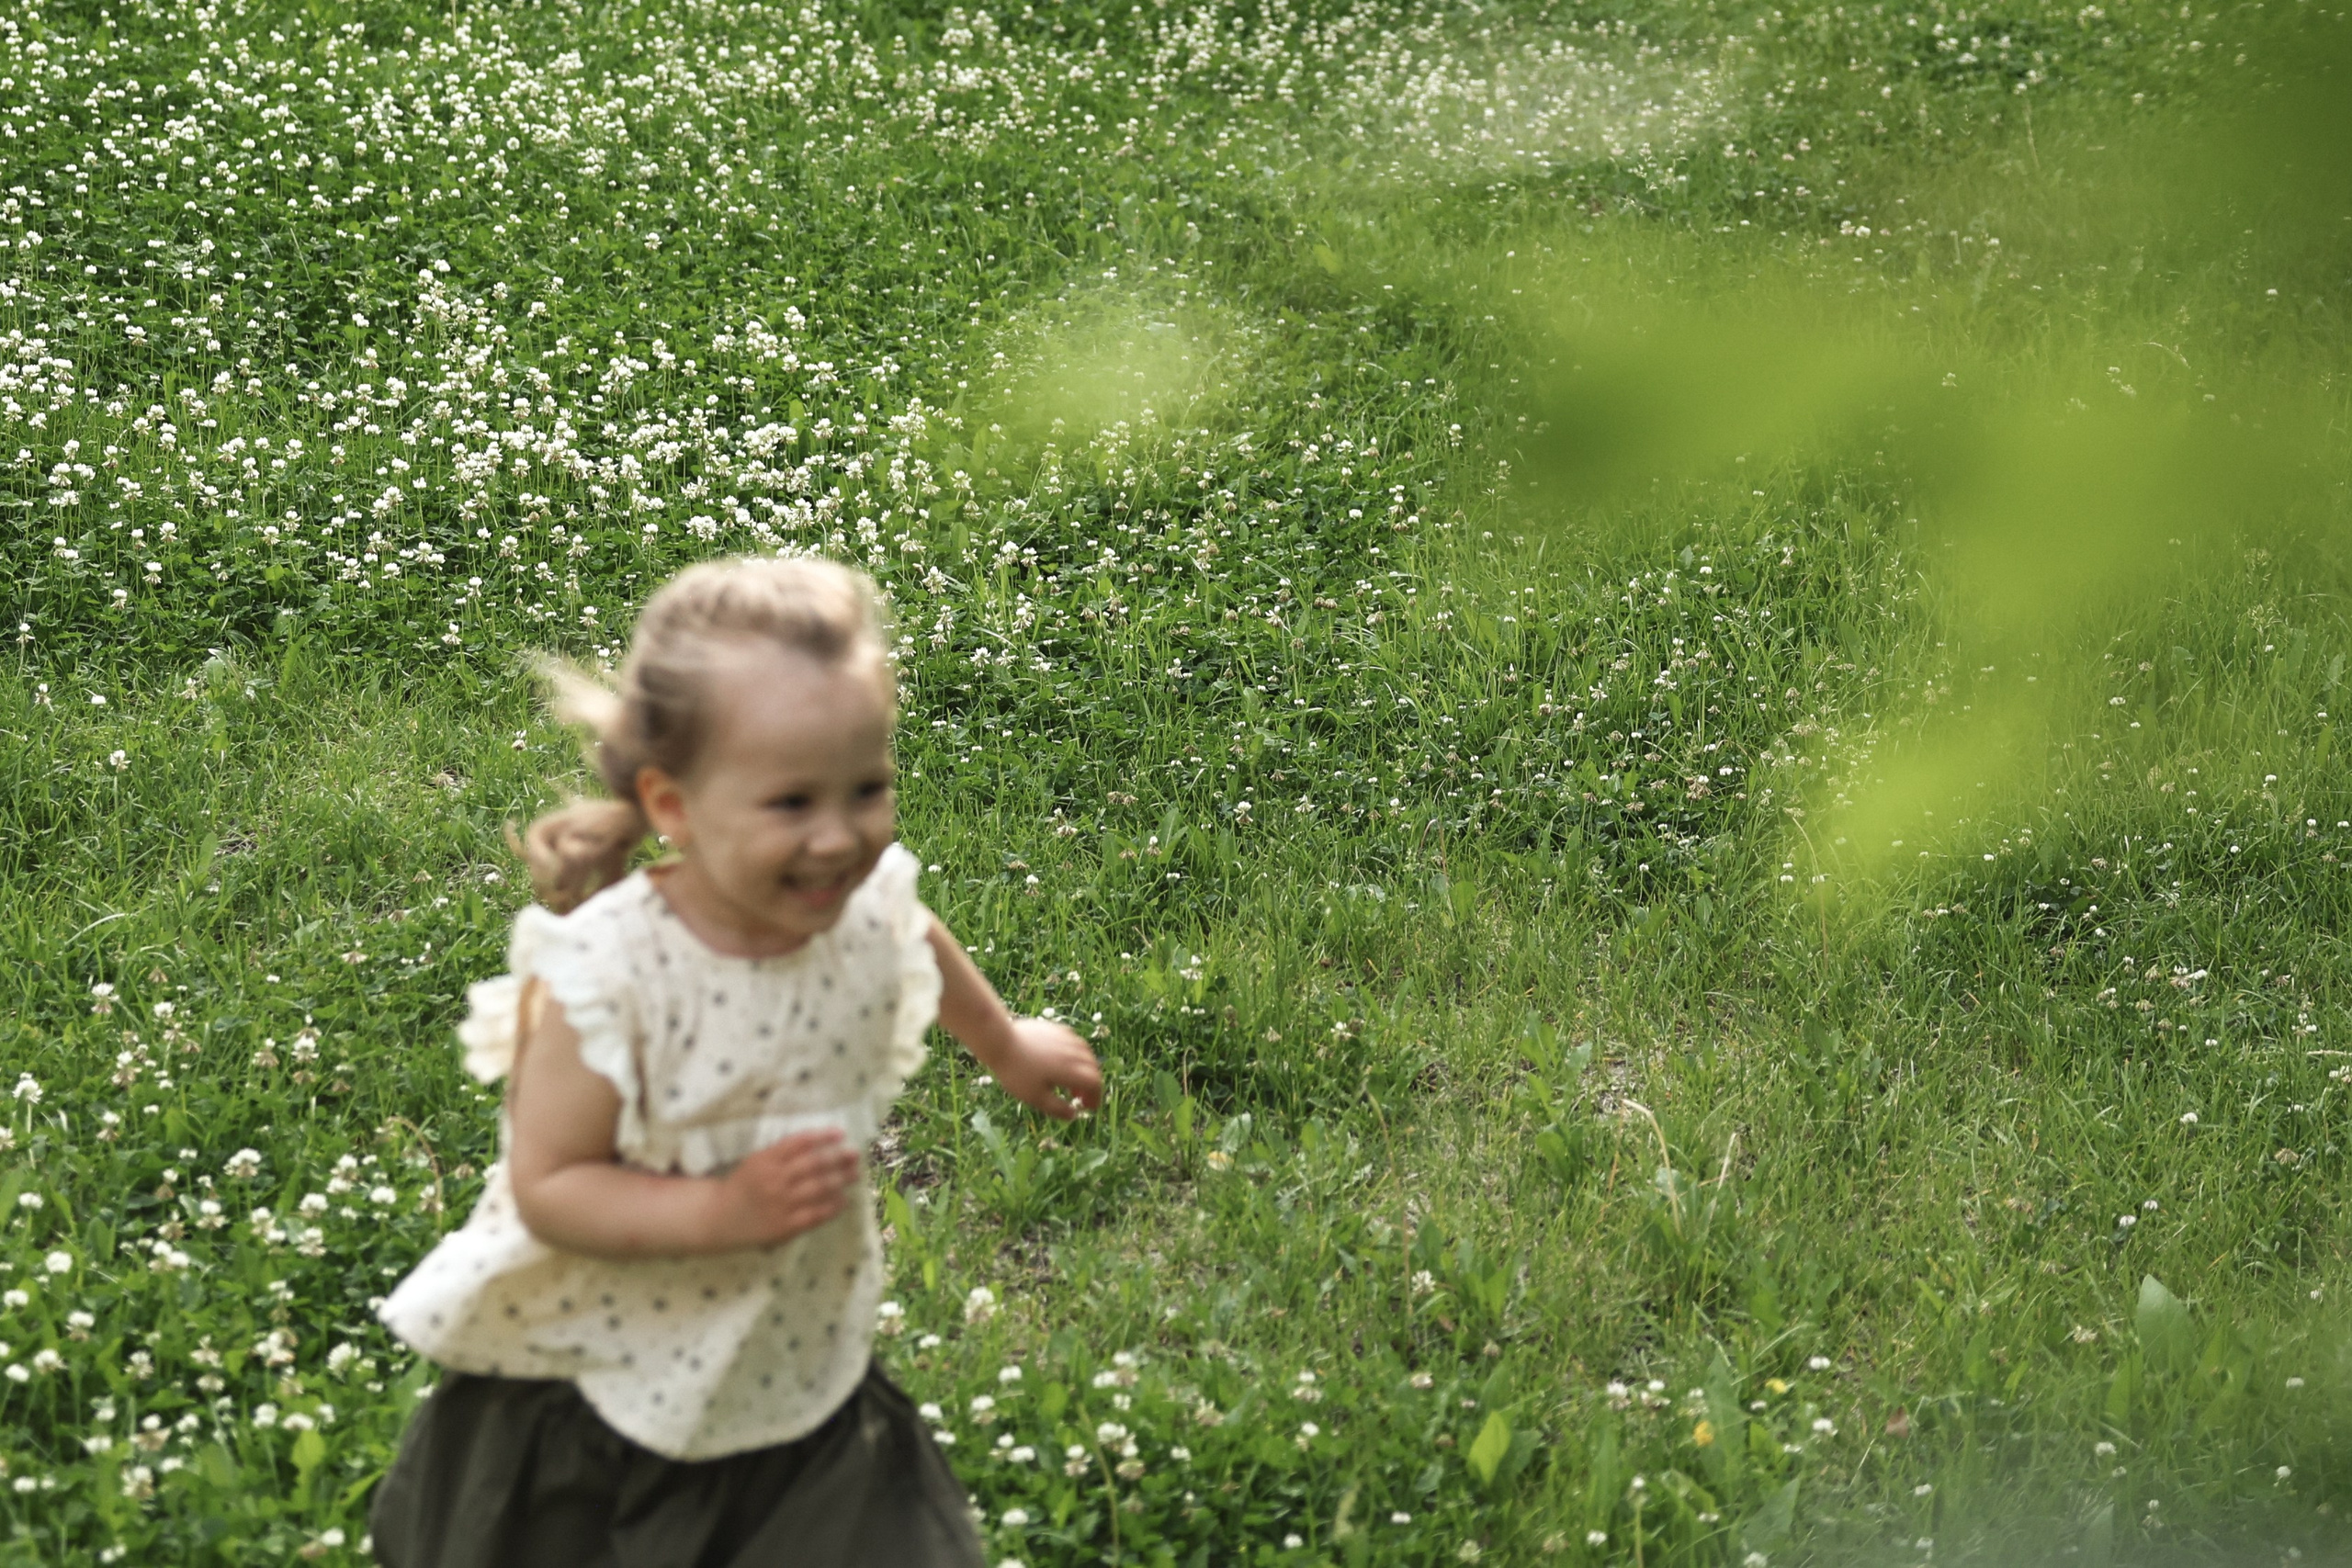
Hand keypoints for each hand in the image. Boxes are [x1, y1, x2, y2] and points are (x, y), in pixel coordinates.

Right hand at [701, 1129, 861, 1249]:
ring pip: (820, 1188)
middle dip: (839, 1157)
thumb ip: (783, 1153)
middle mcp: (775, 1179)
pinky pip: (816, 1214)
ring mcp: (781, 1204)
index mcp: (766, 1159)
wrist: (718, 1218)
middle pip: (815, 1164)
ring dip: (841, 1180)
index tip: (841, 1133)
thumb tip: (821, 1143)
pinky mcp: (785, 1226)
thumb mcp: (757, 1161)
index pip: (800, 1142)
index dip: (823, 1136)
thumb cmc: (743, 1186)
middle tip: (855, 1154)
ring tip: (855, 1175)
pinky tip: (843, 1201)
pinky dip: (833, 1206)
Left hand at [991, 1017, 1103, 1120]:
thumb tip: (1074, 1115)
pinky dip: (1075, 1055)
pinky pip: (1074, 1042)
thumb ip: (1057, 1108)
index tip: (1088, 1107)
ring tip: (1071, 1080)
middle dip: (1090, 1084)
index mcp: (1071, 1070)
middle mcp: (1074, 1052)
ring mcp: (1066, 1037)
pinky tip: (1063, 1061)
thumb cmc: (1017, 1073)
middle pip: (1093, 1068)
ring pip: (1086, 1054)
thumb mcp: (1036, 1097)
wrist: (1000, 1041)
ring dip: (1084, 1069)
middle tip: (1079, 1097)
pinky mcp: (1056, 1028)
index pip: (1095, 1083)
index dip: (1095, 1097)